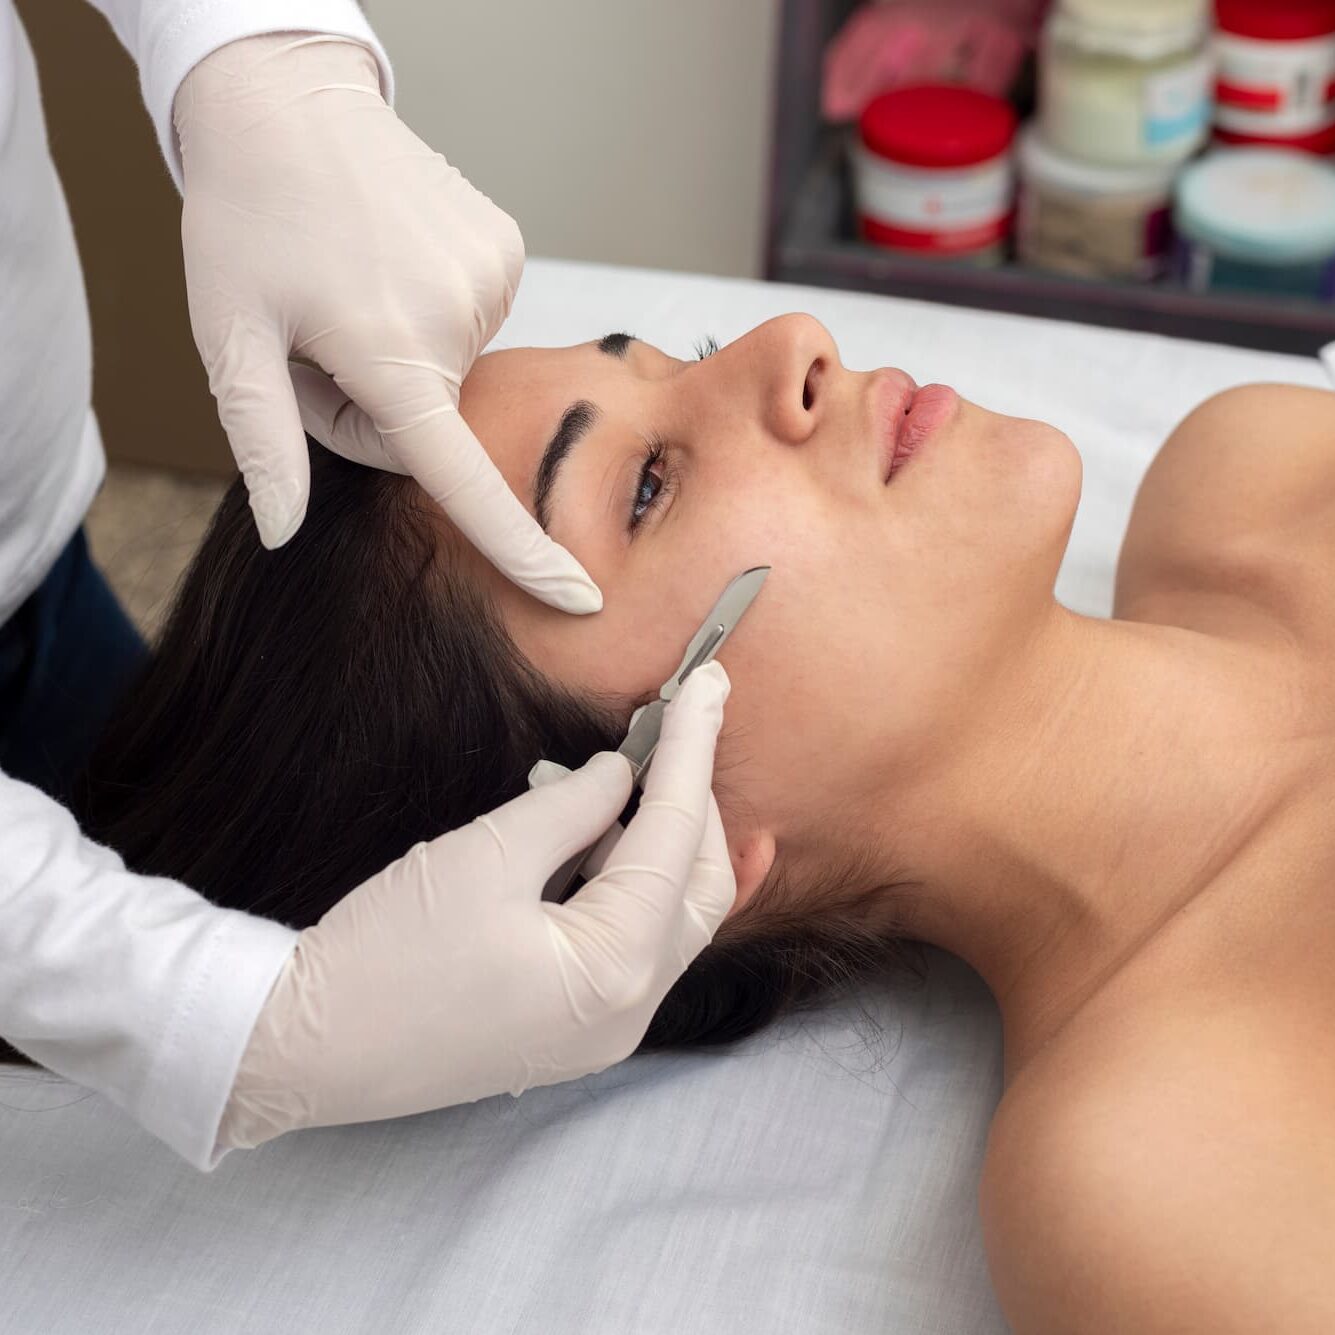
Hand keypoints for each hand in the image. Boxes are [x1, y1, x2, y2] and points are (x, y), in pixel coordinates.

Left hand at [174, 33, 599, 613]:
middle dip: (376, 405)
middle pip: (429, 425)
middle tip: (321, 338)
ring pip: (449, 371)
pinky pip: (472, 318)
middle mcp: (458, 320)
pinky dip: (431, 309)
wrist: (286, 100)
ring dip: (402, 353)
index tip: (578, 598)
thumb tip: (284, 532)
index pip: (465, 479)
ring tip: (354, 287)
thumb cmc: (247, 216)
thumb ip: (265, 439)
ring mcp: (492, 276)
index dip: (521, 550)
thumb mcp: (231, 333)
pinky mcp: (505, 247)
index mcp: (391, 353)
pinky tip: (393, 259)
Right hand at [217, 663, 735, 1149]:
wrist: (300, 1050)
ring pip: (669, 919)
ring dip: (655, 843)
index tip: (711, 684)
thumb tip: (620, 772)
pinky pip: (630, 946)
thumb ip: (571, 807)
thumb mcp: (486, 856)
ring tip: (617, 778)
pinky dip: (624, 884)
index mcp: (615, 969)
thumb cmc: (384, 954)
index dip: (692, 750)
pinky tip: (597, 836)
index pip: (675, 837)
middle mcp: (629, 1012)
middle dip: (693, 802)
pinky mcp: (572, 1031)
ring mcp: (603, 1031)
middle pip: (697, 888)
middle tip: (675, 728)